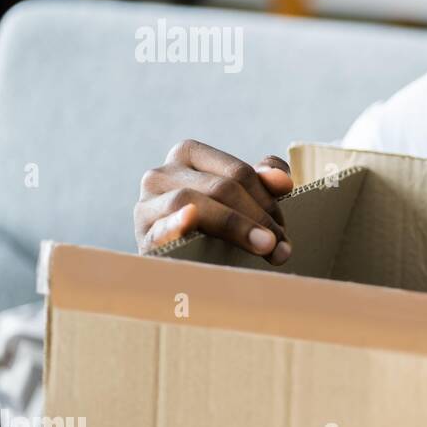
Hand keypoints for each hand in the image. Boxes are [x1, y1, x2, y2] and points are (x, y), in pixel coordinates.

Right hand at [134, 139, 294, 261]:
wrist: (180, 271)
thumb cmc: (214, 230)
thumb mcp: (240, 201)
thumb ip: (262, 183)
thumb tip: (283, 181)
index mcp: (189, 156)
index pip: (237, 172)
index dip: (267, 199)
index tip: (284, 227)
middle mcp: (162, 174)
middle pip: (222, 187)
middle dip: (259, 217)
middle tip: (281, 246)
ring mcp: (148, 205)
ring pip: (192, 201)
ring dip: (236, 225)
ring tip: (265, 246)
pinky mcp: (143, 236)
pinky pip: (160, 226)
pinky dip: (176, 222)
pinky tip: (190, 220)